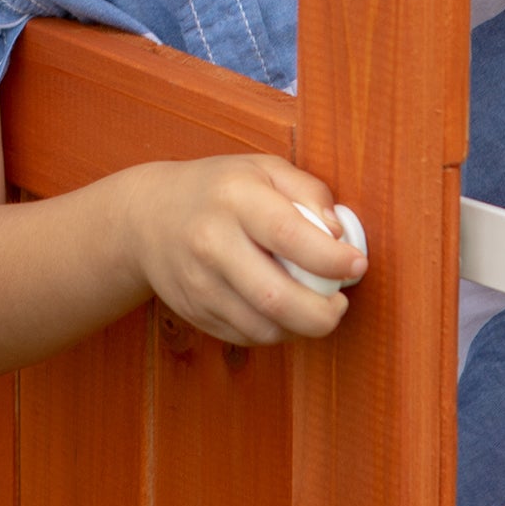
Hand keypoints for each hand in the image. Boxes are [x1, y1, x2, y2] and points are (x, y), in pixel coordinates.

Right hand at [122, 154, 366, 345]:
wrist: (147, 218)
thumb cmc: (219, 189)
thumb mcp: (264, 169)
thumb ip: (308, 191)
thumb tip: (339, 234)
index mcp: (235, 198)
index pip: (290, 235)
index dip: (332, 258)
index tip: (357, 264)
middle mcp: (211, 242)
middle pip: (275, 297)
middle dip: (322, 314)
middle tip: (340, 304)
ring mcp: (199, 283)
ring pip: (262, 327)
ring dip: (301, 327)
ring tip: (317, 308)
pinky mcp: (194, 313)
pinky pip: (246, 337)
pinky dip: (276, 332)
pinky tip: (285, 313)